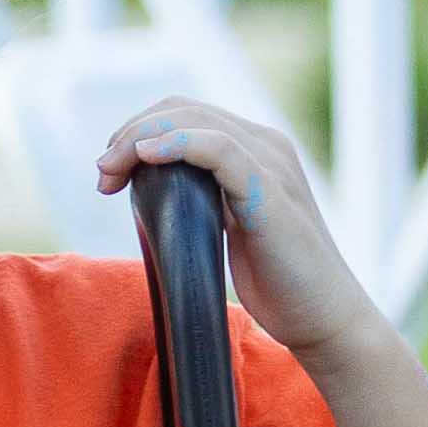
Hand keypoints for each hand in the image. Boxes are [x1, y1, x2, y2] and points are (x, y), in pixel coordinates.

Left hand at [96, 95, 372, 362]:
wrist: (324, 317)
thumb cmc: (276, 280)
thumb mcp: (229, 226)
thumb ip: (202, 199)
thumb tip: (152, 190)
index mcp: (256, 149)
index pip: (186, 113)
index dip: (139, 131)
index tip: (109, 171)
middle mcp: (267, 146)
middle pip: (183, 109)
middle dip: (131, 134)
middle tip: (103, 175)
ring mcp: (272, 166)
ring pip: (195, 121)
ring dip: (140, 139)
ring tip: (111, 172)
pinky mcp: (271, 193)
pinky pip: (220, 150)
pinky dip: (178, 145)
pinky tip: (146, 158)